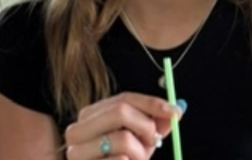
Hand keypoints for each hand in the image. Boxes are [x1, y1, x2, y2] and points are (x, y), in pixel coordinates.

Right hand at [64, 92, 183, 159]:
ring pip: (123, 139)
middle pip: (120, 112)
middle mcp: (77, 130)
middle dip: (146, 126)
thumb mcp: (140, 141)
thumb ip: (156, 124)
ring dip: (140, 153)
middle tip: (155, 140)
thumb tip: (175, 110)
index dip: (151, 103)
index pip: (124, 98)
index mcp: (90, 116)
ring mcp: (77, 151)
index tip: (174, 112)